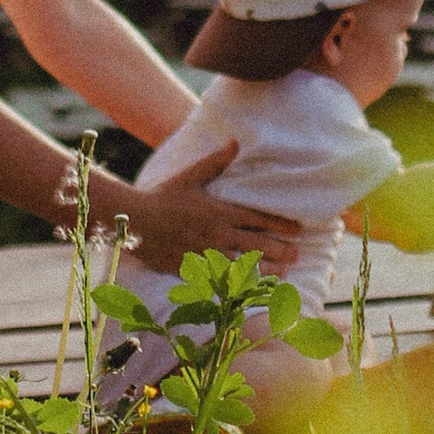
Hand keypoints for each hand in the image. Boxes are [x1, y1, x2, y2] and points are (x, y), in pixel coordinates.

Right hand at [98, 142, 301, 275]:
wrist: (135, 220)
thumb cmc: (163, 197)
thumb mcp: (190, 177)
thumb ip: (215, 162)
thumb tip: (235, 142)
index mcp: (219, 212)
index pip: (257, 218)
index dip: (280, 224)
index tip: (298, 229)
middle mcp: (217, 234)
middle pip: (257, 244)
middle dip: (281, 250)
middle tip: (298, 254)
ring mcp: (206, 254)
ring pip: (244, 266)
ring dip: (267, 270)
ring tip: (285, 273)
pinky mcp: (194, 269)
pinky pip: (221, 281)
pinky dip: (239, 286)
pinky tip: (251, 291)